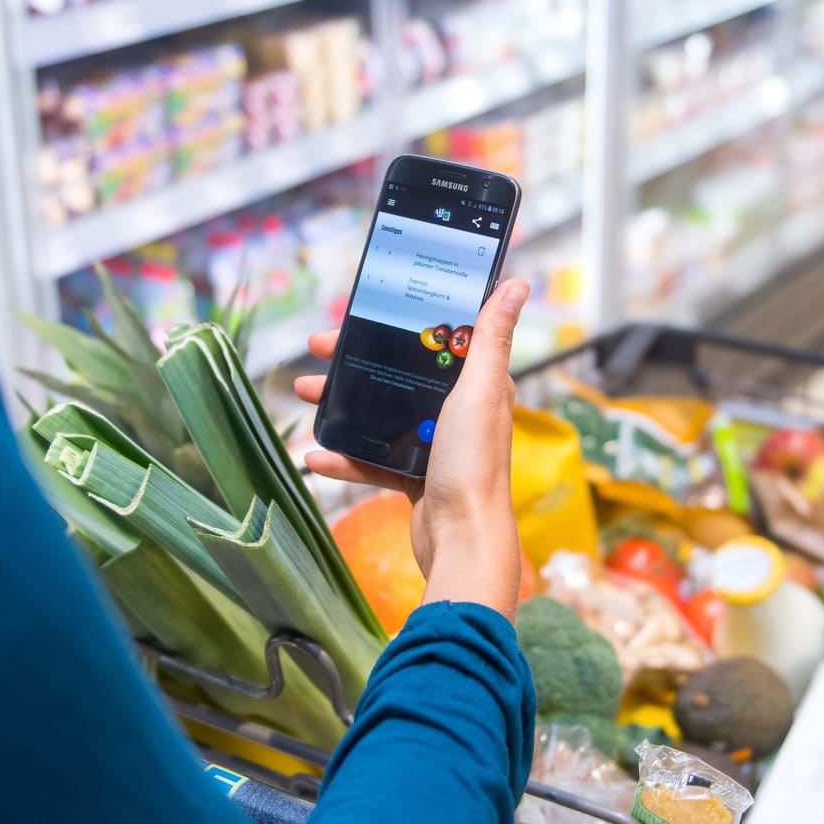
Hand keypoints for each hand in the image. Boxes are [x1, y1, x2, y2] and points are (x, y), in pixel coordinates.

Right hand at [293, 278, 530, 619]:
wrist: (462, 539)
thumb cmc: (474, 465)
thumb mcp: (480, 391)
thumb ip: (491, 338)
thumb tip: (517, 284)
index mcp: (476, 385)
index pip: (431, 339)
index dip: (395, 323)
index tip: (356, 315)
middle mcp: (457, 411)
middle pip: (398, 374)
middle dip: (355, 363)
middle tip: (317, 352)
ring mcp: (434, 445)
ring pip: (380, 414)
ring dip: (341, 404)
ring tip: (306, 396)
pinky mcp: (415, 477)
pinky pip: (372, 460)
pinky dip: (344, 456)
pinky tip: (316, 454)